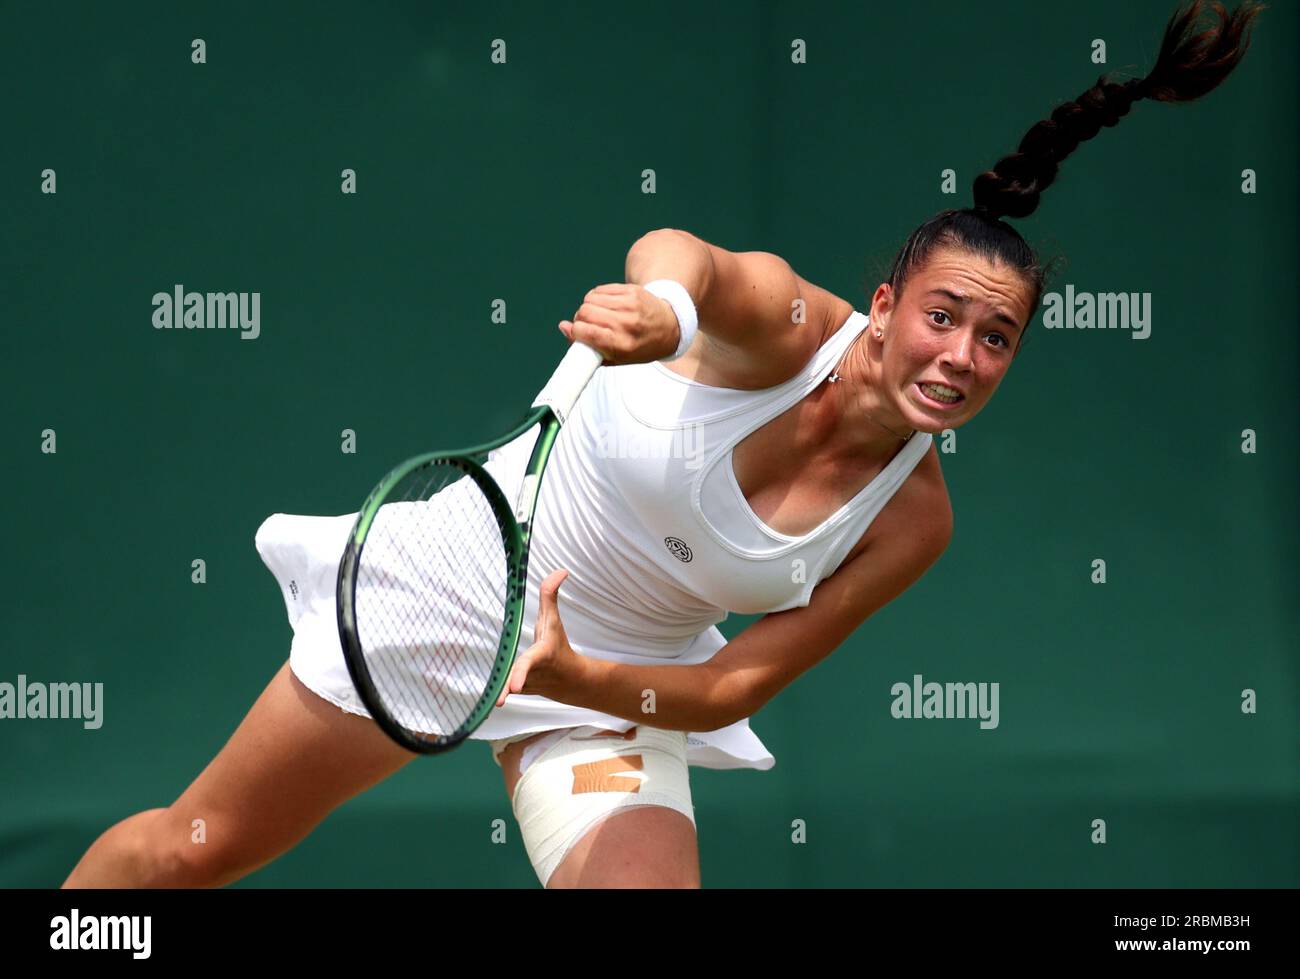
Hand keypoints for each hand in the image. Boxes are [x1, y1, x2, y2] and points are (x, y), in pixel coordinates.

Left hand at [496, 569, 583, 707]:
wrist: (569, 680)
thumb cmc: (558, 645)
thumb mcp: (554, 621)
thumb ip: (551, 596)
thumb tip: (561, 571)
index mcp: (541, 656)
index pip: (529, 663)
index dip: (521, 673)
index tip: (515, 688)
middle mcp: (532, 673)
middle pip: (515, 679)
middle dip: (508, 689)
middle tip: (499, 702)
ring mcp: (525, 686)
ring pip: (506, 685)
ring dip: (499, 691)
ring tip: (493, 702)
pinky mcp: (518, 692)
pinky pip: (504, 689)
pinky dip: (498, 691)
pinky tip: (487, 700)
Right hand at [558, 283, 680, 364]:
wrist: (669, 327)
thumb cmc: (638, 347)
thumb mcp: (616, 358)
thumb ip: (588, 348)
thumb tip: (563, 327)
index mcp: (622, 345)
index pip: (586, 332)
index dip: (576, 332)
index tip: (578, 333)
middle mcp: (627, 324)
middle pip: (585, 312)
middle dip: (580, 318)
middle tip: (587, 324)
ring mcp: (630, 305)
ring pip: (590, 298)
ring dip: (588, 307)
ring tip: (597, 315)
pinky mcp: (631, 291)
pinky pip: (600, 290)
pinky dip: (597, 297)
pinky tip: (605, 305)